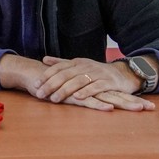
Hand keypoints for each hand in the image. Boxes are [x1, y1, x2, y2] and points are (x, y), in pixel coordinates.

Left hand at [33, 56, 154, 111]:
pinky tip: (77, 98)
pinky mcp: (108, 82)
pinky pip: (96, 87)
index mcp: (77, 63)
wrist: (123, 73)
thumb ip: (62, 63)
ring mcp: (97, 73)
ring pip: (78, 81)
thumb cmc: (97, 71)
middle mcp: (85, 66)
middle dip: (51, 85)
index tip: (35, 84)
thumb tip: (44, 59)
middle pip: (65, 75)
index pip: (58, 68)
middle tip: (40, 94)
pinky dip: (86, 92)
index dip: (46, 76)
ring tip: (54, 99)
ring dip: (65, 90)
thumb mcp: (79, 65)